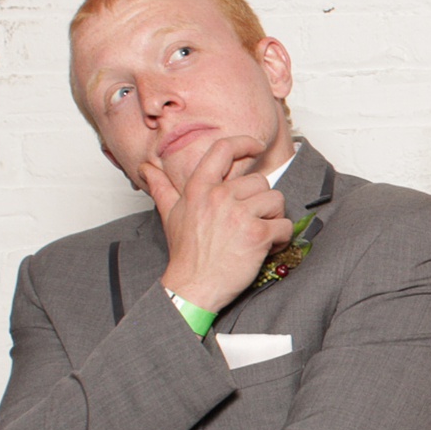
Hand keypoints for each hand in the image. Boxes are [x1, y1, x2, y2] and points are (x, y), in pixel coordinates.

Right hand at [143, 136, 292, 312]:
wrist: (193, 287)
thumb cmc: (185, 253)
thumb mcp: (170, 215)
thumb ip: (161, 188)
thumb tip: (146, 168)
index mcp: (199, 188)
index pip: (223, 150)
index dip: (244, 142)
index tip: (257, 145)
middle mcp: (219, 196)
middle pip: (260, 181)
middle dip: (262, 202)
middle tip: (251, 222)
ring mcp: (239, 214)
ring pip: (276, 201)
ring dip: (273, 219)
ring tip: (257, 235)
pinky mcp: (256, 234)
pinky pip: (284, 226)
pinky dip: (281, 238)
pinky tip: (266, 248)